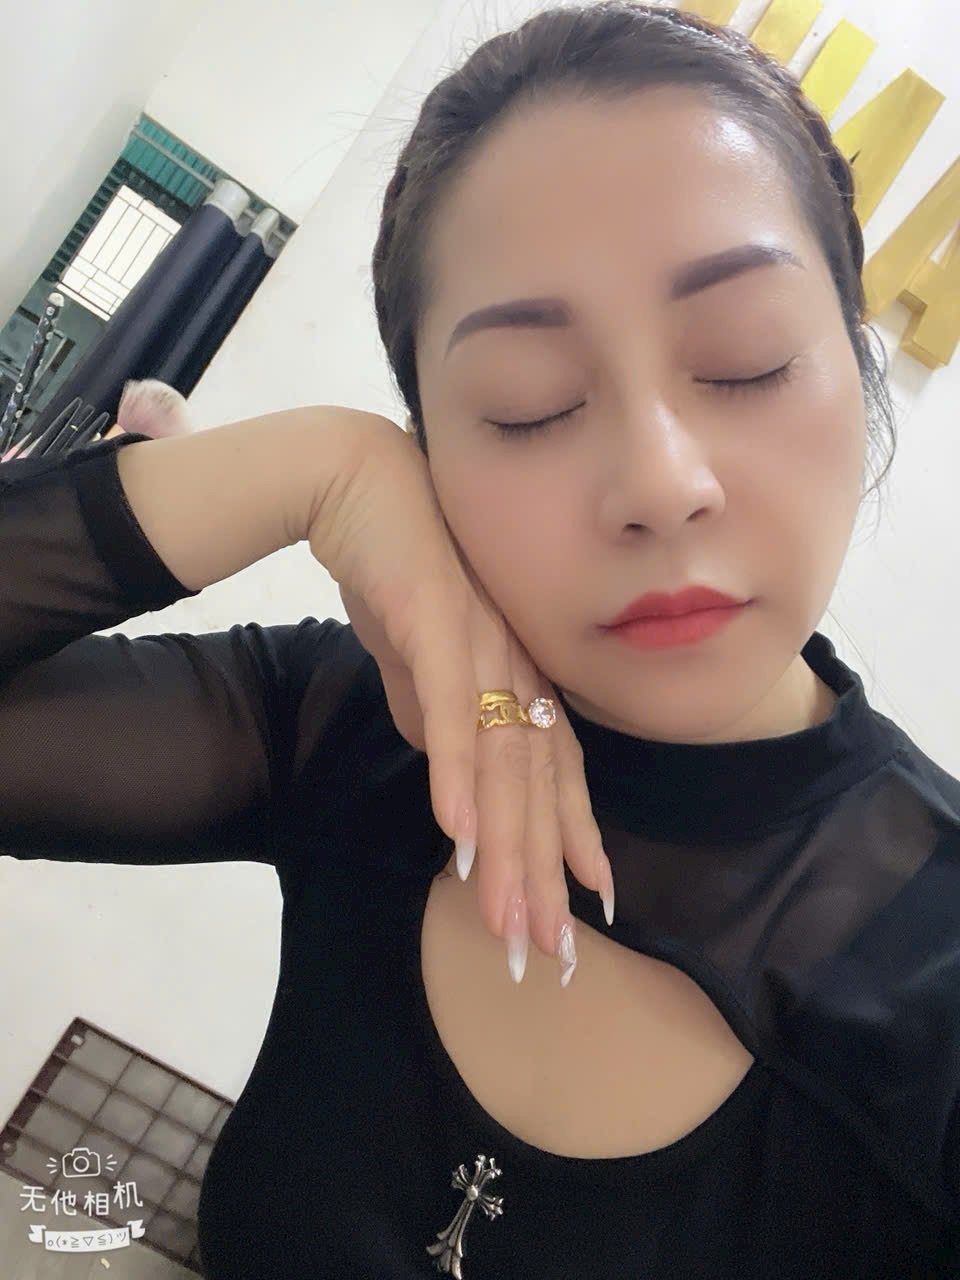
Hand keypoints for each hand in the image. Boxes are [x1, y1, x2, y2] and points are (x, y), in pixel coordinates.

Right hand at [308, 408, 613, 985]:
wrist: (360, 483)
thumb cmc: (397, 568)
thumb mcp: (420, 660)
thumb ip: (439, 715)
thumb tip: (448, 772)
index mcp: (519, 675)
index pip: (555, 771)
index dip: (572, 839)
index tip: (586, 906)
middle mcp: (516, 666)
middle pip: (538, 785)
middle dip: (542, 874)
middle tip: (549, 955)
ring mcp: (484, 645)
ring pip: (503, 763)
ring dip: (505, 849)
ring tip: (505, 924)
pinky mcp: (438, 622)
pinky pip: (452, 711)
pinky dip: (457, 775)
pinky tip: (458, 837)